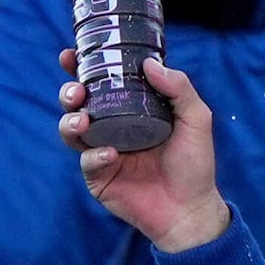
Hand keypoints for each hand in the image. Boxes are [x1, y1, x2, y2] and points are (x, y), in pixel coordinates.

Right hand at [59, 46, 230, 253]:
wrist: (191, 210)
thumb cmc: (194, 165)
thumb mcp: (196, 120)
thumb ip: (179, 89)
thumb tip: (150, 64)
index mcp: (131, 109)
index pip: (102, 82)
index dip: (82, 67)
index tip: (71, 55)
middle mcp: (113, 127)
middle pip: (78, 103)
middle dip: (69, 92)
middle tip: (77, 92)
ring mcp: (103, 152)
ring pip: (71, 130)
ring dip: (70, 121)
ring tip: (83, 120)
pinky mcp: (99, 178)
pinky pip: (86, 161)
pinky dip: (94, 155)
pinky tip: (110, 154)